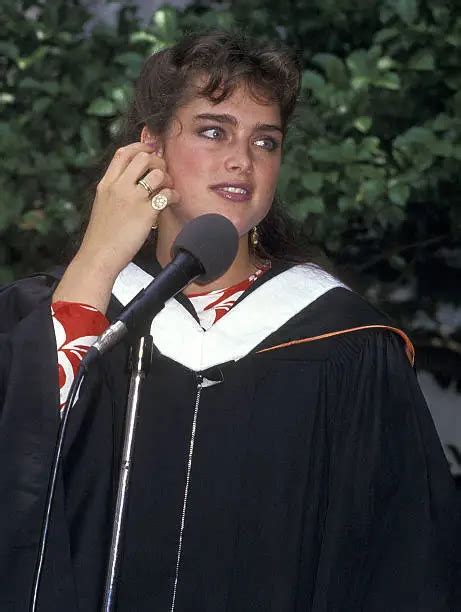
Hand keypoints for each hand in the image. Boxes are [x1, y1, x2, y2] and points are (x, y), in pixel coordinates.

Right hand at [52, 142, 179, 312]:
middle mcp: (119, 187)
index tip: (151, 150)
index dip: (140, 147)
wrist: (99, 256)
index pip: (123, 153)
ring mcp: (133, 199)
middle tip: (162, 173)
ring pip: (158, 173)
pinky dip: (174, 195)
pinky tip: (173, 200)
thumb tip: (132, 181)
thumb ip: (115, 190)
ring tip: (168, 188)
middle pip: (143, 158)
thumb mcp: (102, 205)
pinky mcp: (146, 213)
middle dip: (158, 161)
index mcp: (106, 184)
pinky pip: (166, 194)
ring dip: (168, 178)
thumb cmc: (102, 236)